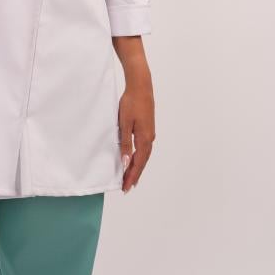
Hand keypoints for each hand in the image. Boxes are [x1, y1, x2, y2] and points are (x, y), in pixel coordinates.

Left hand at [118, 75, 154, 192]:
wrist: (141, 87)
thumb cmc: (131, 103)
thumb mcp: (124, 124)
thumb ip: (125, 144)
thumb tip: (125, 162)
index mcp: (144, 139)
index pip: (138, 163)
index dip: (131, 176)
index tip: (126, 187)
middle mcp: (150, 138)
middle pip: (142, 161)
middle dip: (134, 174)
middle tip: (127, 187)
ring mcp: (150, 133)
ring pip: (144, 155)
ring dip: (137, 166)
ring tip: (131, 177)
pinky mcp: (148, 128)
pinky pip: (144, 148)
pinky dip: (139, 156)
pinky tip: (135, 158)